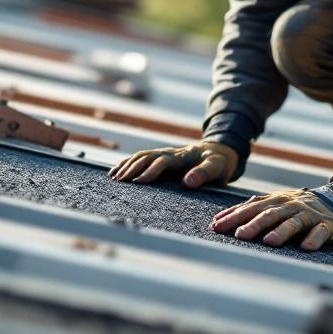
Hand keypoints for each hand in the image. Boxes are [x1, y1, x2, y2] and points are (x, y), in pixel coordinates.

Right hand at [108, 140, 238, 188]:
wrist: (219, 150)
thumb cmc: (219, 162)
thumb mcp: (217, 167)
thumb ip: (204, 173)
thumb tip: (187, 182)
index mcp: (182, 157)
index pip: (162, 162)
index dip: (150, 171)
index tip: (138, 183)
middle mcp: (170, 153)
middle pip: (146, 157)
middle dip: (132, 168)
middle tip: (119, 182)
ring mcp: (164, 154)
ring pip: (141, 156)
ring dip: (127, 165)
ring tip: (114, 178)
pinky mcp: (161, 157)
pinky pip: (142, 157)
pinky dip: (127, 162)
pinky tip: (116, 171)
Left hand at [210, 188, 332, 250]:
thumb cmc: (300, 207)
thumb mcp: (276, 203)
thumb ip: (252, 210)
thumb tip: (218, 220)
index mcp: (276, 200)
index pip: (252, 207)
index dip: (234, 216)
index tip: (217, 226)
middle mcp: (291, 205)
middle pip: (270, 214)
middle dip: (254, 224)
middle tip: (239, 235)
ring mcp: (310, 214)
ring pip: (294, 222)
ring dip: (281, 232)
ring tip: (270, 242)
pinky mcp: (327, 225)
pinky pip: (321, 232)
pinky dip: (314, 239)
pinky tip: (306, 247)